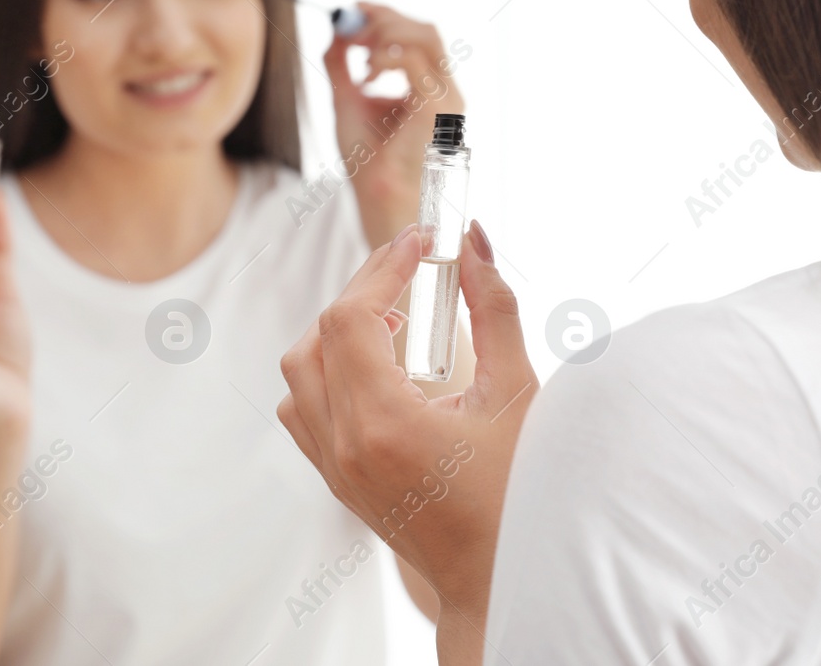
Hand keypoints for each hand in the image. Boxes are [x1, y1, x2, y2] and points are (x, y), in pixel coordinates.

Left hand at [277, 220, 535, 643]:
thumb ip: (494, 309)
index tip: (423, 243)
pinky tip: (379, 366)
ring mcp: (334, 467)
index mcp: (384, 425)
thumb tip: (475, 242)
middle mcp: (345, 447)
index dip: (383, 268)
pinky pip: (302, 408)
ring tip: (395, 322)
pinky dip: (327, 372)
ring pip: (299, 373)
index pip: (352, 318)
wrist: (500, 577)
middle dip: (363, 291)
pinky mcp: (336, 478)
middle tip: (411, 269)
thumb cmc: (521, 492)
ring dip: (337, 333)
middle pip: (318, 337)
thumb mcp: (517, 392)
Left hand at [324, 3, 466, 247]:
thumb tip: (335, 30)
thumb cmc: (367, 157)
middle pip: (425, 30)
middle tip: (352, 23)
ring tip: (358, 51)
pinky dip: (386, 56)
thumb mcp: (347, 99)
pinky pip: (415, 62)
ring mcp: (445, 98)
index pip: (417, 36)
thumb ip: (341, 65)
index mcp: (429, 87)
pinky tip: (367, 73)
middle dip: (385, 19)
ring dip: (385, 32)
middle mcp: (444, 90)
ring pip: (425, 37)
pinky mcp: (436, 107)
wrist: (376, 194)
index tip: (355, 7)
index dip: (387, 14)